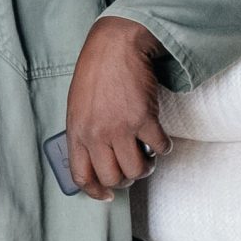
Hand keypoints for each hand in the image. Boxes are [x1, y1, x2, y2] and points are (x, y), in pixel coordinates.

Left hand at [64, 16, 169, 199]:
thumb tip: (97, 159)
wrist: (116, 45)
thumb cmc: (96, 72)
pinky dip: (163, 147)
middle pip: (113, 179)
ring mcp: (120, 128)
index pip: (82, 177)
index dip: (97, 191)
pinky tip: (159, 137)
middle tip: (132, 167)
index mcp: (77, 132)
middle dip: (126, 179)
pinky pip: (159, 148)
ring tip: (147, 153)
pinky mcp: (144, 118)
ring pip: (137, 170)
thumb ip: (84, 133)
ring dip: (146, 166)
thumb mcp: (78, 106)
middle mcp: (97, 134)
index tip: (108, 194)